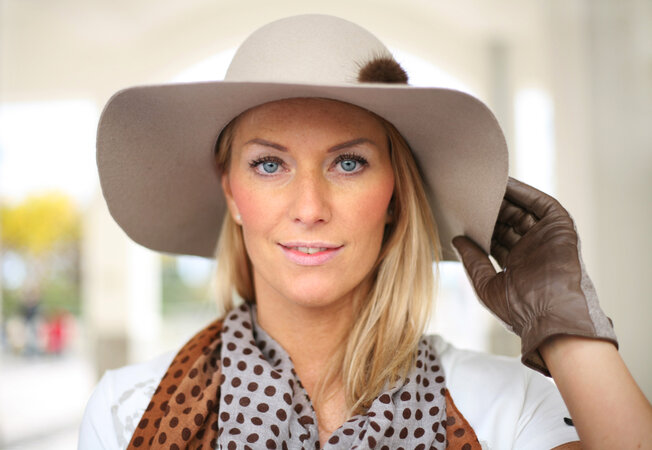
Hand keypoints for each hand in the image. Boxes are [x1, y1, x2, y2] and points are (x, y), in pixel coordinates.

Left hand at [452, 177, 616, 374]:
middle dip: (491, 208)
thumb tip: (456, 240)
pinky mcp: (561, 230)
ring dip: (506, 197)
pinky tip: (506, 184)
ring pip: (524, 211)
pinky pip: (543, 205)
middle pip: (510, 221)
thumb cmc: (518, 310)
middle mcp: (532, 250)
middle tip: (470, 194)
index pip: (496, 238)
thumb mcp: (486, 284)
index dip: (480, 225)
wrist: (549, 317)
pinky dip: (526, 193)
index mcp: (517, 265)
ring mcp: (547, 239)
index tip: (461, 212)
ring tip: (484, 183)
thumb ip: (472, 260)